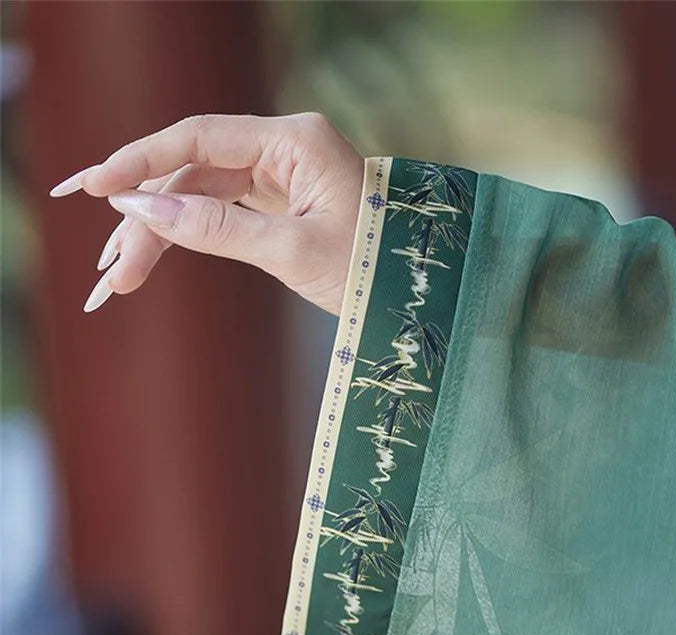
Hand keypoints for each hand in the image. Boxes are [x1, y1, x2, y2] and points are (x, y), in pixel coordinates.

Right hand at [49, 112, 364, 316]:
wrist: (416, 291)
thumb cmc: (372, 269)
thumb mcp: (293, 253)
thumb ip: (217, 230)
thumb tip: (142, 212)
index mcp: (295, 140)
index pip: (199, 138)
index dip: (140, 162)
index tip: (94, 187)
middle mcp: (284, 147)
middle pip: (194, 173)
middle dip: (150, 220)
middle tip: (114, 270)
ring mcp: (281, 173)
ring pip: (202, 195)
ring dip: (162, 234)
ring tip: (122, 276)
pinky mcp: (279, 201)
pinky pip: (221, 211)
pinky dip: (190, 236)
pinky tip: (154, 256)